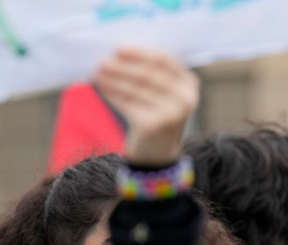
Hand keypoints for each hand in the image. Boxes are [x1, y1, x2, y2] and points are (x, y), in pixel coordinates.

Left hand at [94, 48, 198, 166]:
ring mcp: (171, 114)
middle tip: (102, 60)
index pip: (164, 60)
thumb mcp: (165, 94)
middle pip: (148, 74)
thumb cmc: (157, 114)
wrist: (158, 152)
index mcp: (189, 85)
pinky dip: (112, 93)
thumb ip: (153, 73)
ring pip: (135, 88)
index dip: (140, 52)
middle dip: (122, 66)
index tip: (118, 48)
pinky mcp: (153, 125)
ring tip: (98, 72)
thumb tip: (119, 53)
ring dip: (113, 78)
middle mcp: (184, 99)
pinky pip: (127, 103)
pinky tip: (102, 86)